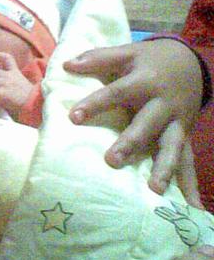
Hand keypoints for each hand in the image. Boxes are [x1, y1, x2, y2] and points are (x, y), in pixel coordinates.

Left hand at [63, 39, 202, 206]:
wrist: (192, 63)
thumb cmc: (150, 61)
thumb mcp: (127, 53)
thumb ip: (97, 58)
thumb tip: (65, 64)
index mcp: (145, 81)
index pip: (117, 93)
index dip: (96, 104)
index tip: (73, 117)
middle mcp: (163, 104)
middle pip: (146, 125)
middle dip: (131, 143)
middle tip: (111, 160)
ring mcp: (177, 122)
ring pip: (172, 147)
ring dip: (164, 168)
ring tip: (153, 189)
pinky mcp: (185, 136)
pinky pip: (189, 162)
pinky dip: (191, 185)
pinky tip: (193, 207)